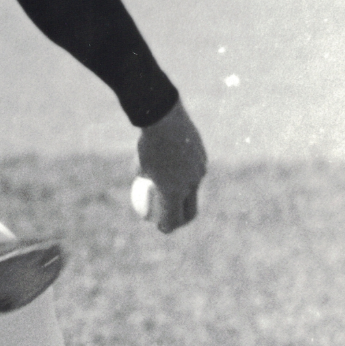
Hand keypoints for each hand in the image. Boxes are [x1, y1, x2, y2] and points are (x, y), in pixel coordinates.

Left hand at [135, 98, 207, 233]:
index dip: (167, 227)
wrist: (165, 118)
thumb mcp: (140, 164)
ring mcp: (200, 171)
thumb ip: (145, 178)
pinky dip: (188, 174)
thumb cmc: (148, 143)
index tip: (161, 227)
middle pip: (190, 211)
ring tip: (173, 189)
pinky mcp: (203, 158)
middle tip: (172, 217)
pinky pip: (196, 172)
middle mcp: (191, 184)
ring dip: (185, 194)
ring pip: (194, 189)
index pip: (173, 219)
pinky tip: (179, 166)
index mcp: (174, 191)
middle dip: (182, 220)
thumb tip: (143, 186)